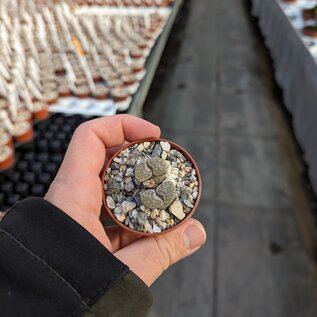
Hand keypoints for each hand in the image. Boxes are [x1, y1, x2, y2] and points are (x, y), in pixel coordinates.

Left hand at [45, 114, 205, 285]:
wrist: (39, 312)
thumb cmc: (67, 291)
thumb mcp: (123, 270)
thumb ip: (163, 250)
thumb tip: (195, 233)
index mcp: (72, 197)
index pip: (91, 138)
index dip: (123, 126)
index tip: (152, 134)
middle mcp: (71, 198)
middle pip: (105, 156)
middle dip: (138, 157)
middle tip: (163, 164)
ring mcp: (76, 212)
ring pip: (108, 182)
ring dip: (137, 184)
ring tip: (160, 192)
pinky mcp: (81, 226)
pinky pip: (107, 206)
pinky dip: (130, 208)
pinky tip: (147, 221)